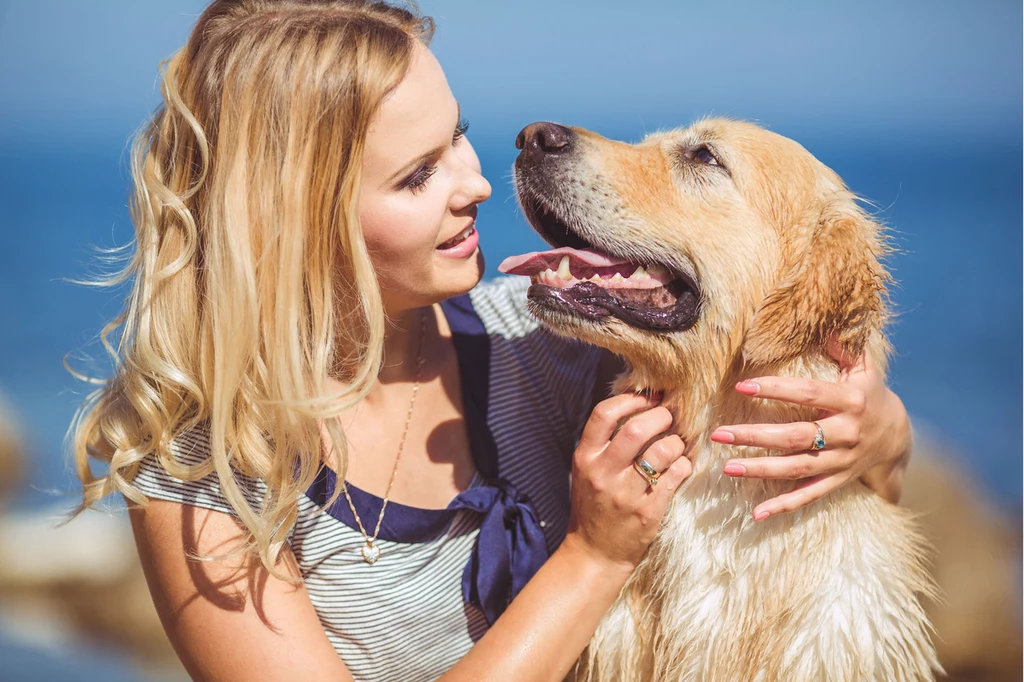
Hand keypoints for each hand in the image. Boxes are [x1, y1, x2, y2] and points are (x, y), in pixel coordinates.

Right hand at [564, 392, 690, 570]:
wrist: (593, 554)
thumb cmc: (593, 506)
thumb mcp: (586, 471)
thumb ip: (603, 443)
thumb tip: (636, 407)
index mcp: (585, 458)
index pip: (604, 414)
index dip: (630, 400)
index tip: (649, 398)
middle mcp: (603, 472)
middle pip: (636, 429)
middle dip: (660, 416)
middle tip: (670, 417)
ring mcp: (626, 493)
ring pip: (661, 451)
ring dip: (676, 442)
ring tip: (677, 444)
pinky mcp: (648, 511)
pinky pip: (675, 476)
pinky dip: (684, 465)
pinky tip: (682, 466)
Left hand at [710, 340, 912, 520]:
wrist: (898, 438)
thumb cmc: (869, 394)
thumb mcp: (864, 368)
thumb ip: (843, 347)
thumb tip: (824, 321)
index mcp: (850, 401)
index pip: (808, 394)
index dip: (776, 390)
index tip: (742, 385)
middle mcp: (846, 434)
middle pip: (796, 436)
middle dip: (755, 436)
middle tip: (719, 434)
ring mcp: (841, 462)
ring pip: (797, 468)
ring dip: (761, 470)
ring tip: (727, 467)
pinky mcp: (837, 482)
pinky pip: (809, 496)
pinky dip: (784, 507)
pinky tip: (756, 515)